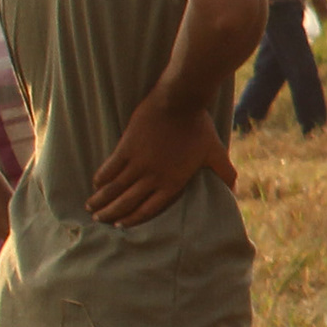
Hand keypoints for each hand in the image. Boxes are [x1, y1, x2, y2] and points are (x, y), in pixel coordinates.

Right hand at [87, 95, 236, 225]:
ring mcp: (138, 163)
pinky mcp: (126, 148)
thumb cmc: (199, 127)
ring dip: (101, 199)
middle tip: (98, 220)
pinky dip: (101, 178)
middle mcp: (153, 177)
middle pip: (128, 202)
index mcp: (173, 182)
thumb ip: (225, 174)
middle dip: (111, 213)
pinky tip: (96, 184)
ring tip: (91, 207)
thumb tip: (235, 191)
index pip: (149, 208)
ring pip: (115, 188)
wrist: (180, 102)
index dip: (133, 218)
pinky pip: (109, 169)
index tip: (120, 225)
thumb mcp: (215, 152)